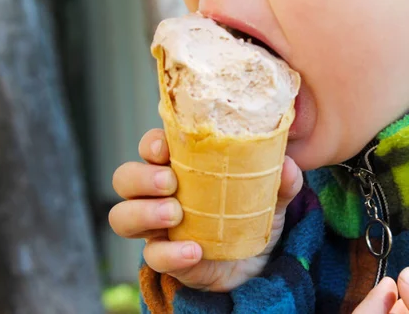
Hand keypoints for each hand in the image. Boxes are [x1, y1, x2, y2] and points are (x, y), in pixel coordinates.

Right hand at [109, 129, 302, 291]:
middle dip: (141, 177)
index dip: (150, 143)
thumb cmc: (251, 217)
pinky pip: (152, 256)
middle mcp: (159, 195)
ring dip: (143, 212)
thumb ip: (280, 180)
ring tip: (176, 214)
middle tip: (170, 182)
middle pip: (124, 178)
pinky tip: (195, 251)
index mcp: (180, 168)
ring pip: (122, 216)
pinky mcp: (166, 258)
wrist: (257, 264)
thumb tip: (286, 164)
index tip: (164, 147)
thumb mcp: (270, 196)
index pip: (151, 147)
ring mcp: (158, 228)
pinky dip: (171, 253)